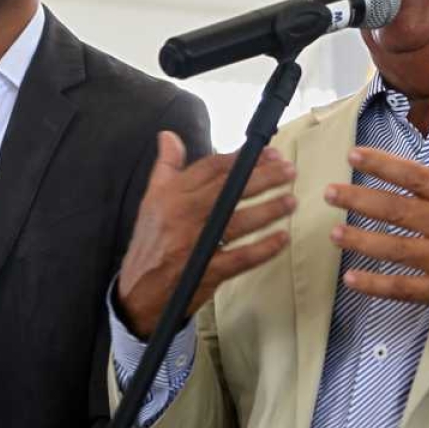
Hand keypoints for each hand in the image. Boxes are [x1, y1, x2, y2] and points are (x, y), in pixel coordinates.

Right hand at [117, 131, 297, 337]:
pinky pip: (242, 257)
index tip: (267, 154)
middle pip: (230, 190)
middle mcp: (184, 216)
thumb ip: (165, 166)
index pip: (212, 168)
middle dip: (264, 178)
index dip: (242, 158)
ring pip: (239, 221)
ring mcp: (197, 244)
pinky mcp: (208, 271)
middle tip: (288, 171)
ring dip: (269, 210)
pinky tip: (282, 238)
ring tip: (290, 201)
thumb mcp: (151, 199)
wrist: (138, 291)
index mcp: (172, 196)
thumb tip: (169, 136)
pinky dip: (264, 248)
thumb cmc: (150, 242)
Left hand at [325, 133, 428, 357]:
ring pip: (394, 248)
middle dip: (359, 199)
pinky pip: (404, 289)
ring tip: (334, 233)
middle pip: (396, 209)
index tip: (355, 155)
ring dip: (360, 240)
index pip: (416, 176)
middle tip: (330, 193)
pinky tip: (352, 280)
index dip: (383, 164)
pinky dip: (376, 285)